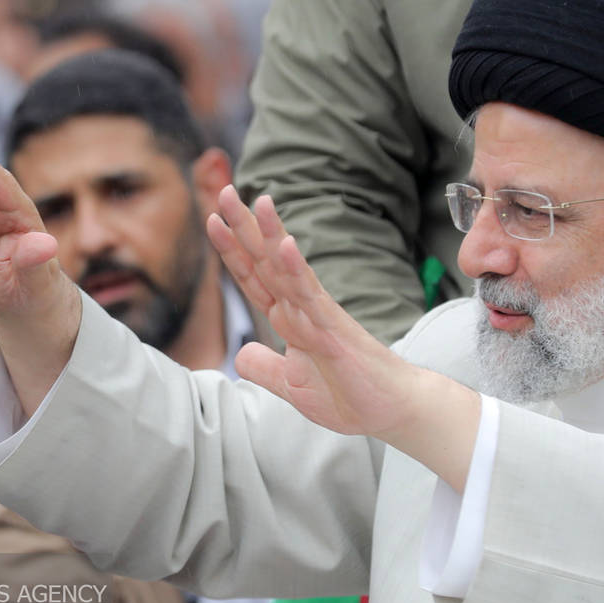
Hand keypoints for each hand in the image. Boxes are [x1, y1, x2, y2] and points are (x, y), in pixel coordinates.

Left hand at [208, 185, 480, 489]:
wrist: (390, 411)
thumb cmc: (349, 396)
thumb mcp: (292, 386)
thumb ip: (266, 368)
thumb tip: (240, 353)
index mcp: (290, 321)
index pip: (255, 279)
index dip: (233, 251)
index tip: (212, 221)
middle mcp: (302, 310)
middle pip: (266, 262)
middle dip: (243, 228)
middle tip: (223, 191)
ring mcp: (319, 316)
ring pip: (288, 269)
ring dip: (270, 234)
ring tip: (256, 201)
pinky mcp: (335, 329)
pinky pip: (312, 296)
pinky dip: (296, 271)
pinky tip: (284, 245)